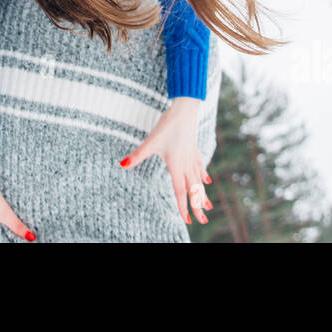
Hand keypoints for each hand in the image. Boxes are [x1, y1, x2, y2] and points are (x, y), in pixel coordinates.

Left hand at [119, 96, 212, 225]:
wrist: (185, 110)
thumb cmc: (168, 125)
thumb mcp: (150, 142)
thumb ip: (137, 155)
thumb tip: (122, 164)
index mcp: (176, 165)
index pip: (180, 191)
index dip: (183, 206)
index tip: (188, 220)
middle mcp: (186, 164)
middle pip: (193, 190)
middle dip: (198, 206)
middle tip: (203, 220)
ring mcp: (192, 157)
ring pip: (199, 180)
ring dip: (203, 194)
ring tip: (209, 206)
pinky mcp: (195, 149)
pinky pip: (200, 166)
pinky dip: (203, 175)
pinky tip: (207, 180)